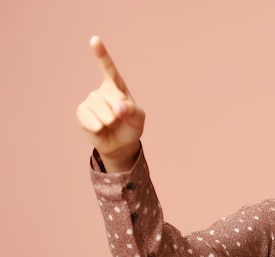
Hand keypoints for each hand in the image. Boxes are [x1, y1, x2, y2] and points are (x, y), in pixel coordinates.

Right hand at [76, 36, 144, 171]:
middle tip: (120, 119)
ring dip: (110, 122)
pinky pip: (91, 121)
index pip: (108, 68)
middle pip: (113, 99)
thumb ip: (131, 110)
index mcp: (117, 86)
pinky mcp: (82, 112)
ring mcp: (90, 100)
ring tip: (111, 124)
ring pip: (103, 112)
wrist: (120, 144)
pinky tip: (100, 129)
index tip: (94, 40)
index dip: (101, 54)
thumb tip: (117, 108)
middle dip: (120, 113)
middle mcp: (102, 90)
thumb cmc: (130, 127)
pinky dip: (99, 128)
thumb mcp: (138, 118)